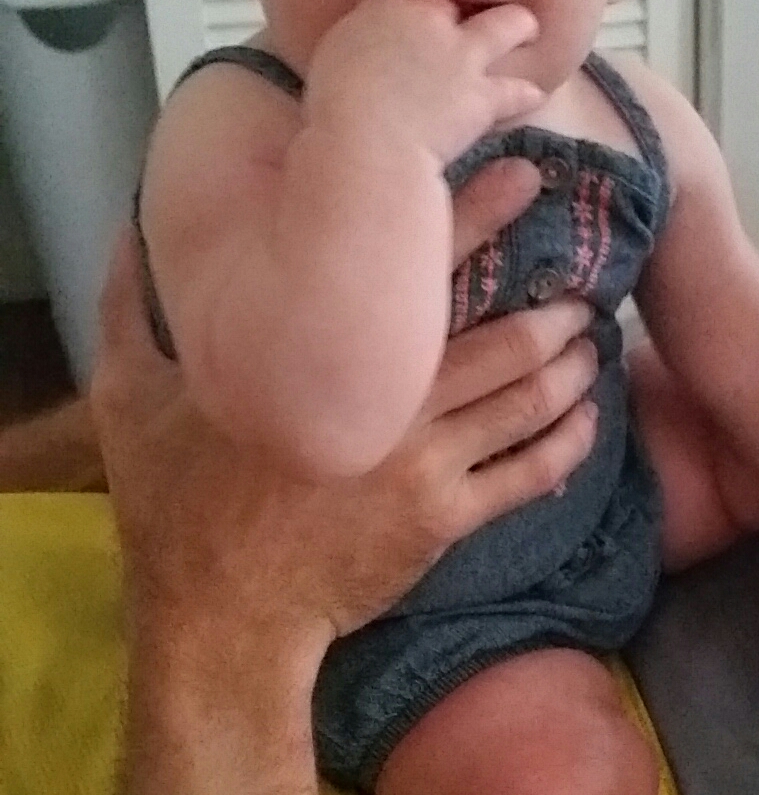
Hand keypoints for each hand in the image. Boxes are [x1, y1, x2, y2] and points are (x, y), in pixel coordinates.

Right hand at [92, 159, 596, 651]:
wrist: (220, 617)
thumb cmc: (176, 505)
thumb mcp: (129, 394)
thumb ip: (133, 302)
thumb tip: (131, 226)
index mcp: (326, 355)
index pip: (417, 267)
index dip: (480, 215)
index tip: (527, 176)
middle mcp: (390, 400)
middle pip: (500, 332)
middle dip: (554, 298)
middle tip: (590, 270)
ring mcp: (427, 463)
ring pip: (526, 397)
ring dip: (570, 362)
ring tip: (593, 335)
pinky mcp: (446, 521)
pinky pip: (527, 473)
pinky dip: (566, 440)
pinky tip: (588, 417)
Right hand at [306, 0, 543, 165]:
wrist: (364, 139)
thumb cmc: (329, 115)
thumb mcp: (322, 73)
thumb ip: (347, 60)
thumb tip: (358, 69)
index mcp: (377, 10)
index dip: (408, 13)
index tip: (411, 27)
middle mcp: (422, 20)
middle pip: (450, 4)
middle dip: (457, 10)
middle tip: (464, 19)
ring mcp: (458, 54)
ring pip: (501, 26)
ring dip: (514, 27)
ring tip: (526, 28)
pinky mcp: (482, 93)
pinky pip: (514, 89)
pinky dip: (524, 93)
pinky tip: (533, 95)